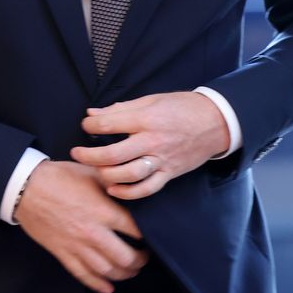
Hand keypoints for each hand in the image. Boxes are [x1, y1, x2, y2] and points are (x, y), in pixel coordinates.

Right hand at [14, 161, 147, 292]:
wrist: (26, 188)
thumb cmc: (59, 177)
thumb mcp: (91, 173)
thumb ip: (113, 183)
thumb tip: (131, 187)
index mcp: (103, 211)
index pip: (136, 231)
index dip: (148, 236)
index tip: (151, 237)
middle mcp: (93, 232)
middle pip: (125, 258)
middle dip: (139, 261)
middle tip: (143, 257)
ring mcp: (77, 246)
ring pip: (107, 271)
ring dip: (123, 274)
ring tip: (130, 270)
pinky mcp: (63, 254)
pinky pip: (84, 275)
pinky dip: (98, 284)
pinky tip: (108, 287)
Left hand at [71, 92, 229, 199]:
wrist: (215, 122)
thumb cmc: (182, 107)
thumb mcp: (151, 100)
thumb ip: (121, 108)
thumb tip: (93, 114)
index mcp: (146, 118)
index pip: (109, 125)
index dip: (90, 126)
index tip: (85, 126)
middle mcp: (152, 141)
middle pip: (113, 154)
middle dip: (89, 155)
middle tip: (76, 153)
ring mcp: (161, 160)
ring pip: (127, 175)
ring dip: (105, 174)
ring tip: (95, 169)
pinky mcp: (169, 173)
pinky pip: (146, 189)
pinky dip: (127, 193)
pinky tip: (113, 189)